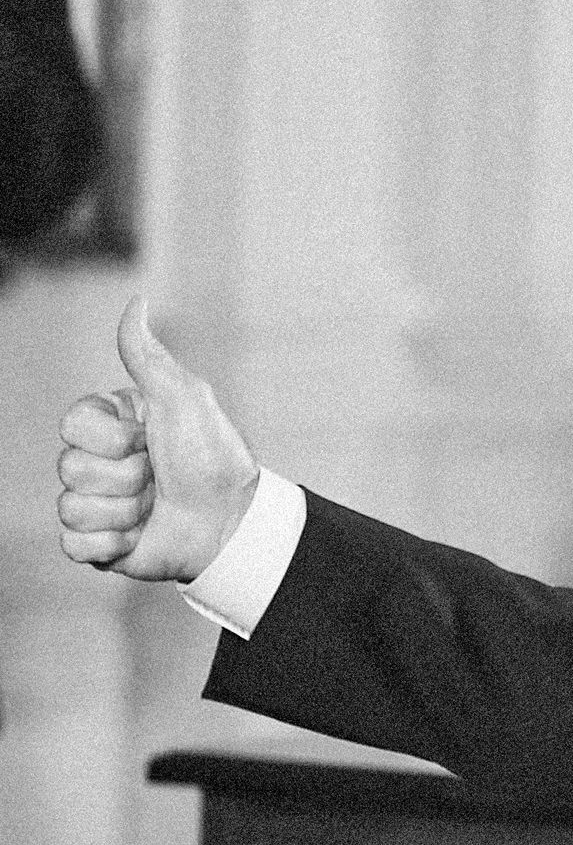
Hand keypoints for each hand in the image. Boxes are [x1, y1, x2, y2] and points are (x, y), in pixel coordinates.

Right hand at [56, 296, 260, 582]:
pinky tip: (141, 535)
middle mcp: (98, 463)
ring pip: (71, 507)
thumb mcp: (182, 397)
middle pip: (69, 467)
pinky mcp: (97, 544)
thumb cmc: (211, 455)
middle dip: (125, 476)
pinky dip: (113, 542)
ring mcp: (96, 504)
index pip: (71, 424)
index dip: (112, 438)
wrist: (231, 520)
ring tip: (154, 506)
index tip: (148, 438)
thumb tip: (136, 300)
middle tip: (158, 476)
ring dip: (124, 510)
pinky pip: (74, 544)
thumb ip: (147, 355)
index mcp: (111, 427)